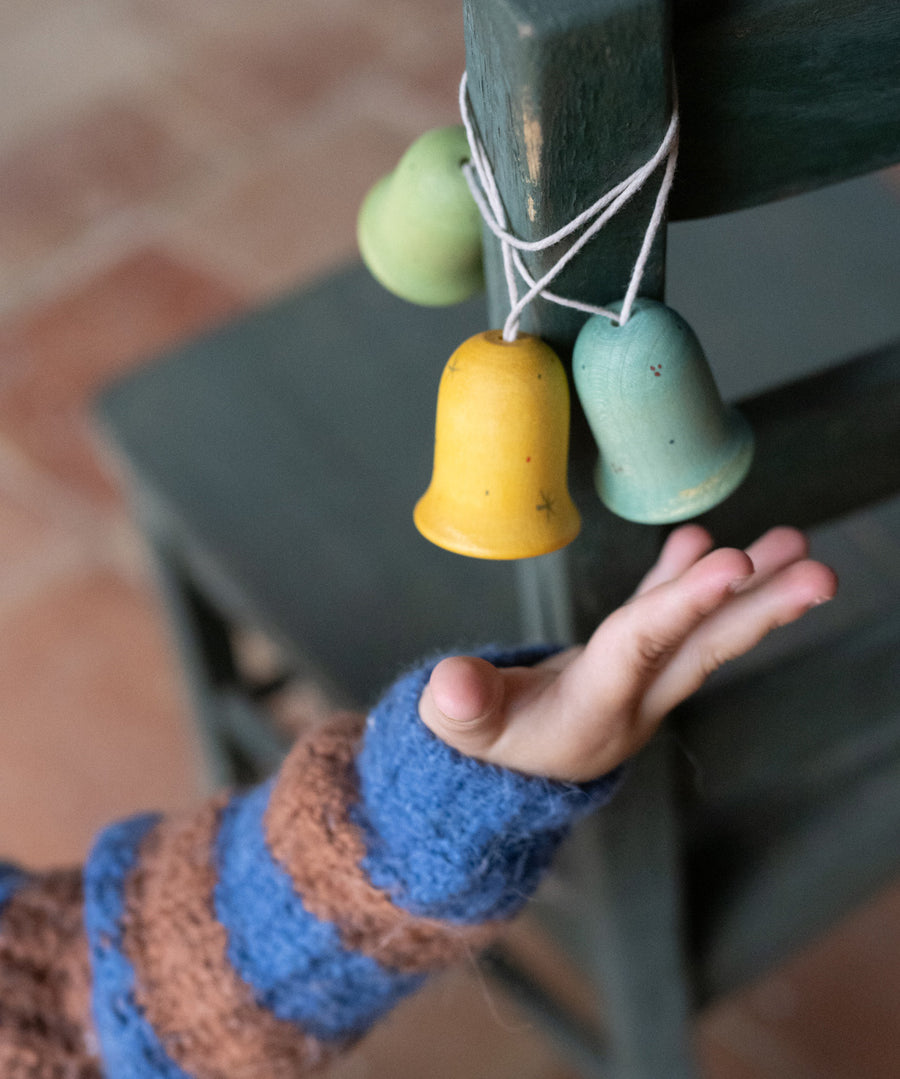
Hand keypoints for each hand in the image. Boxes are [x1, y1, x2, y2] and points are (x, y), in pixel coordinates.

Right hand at [418, 525, 836, 781]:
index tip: (735, 565)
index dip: (684, 604)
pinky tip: (705, 541)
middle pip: (704, 647)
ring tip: (796, 543)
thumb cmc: (482, 752)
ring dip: (747, 589)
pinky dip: (686, 580)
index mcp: (594, 710)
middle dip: (762, 609)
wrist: (503, 774)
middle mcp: (632, 697)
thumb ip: (459, 710)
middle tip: (820, 572)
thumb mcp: (459, 735)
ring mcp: (636, 679)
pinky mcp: (625, 663)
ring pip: (699, 628)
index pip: (644, 648)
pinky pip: (664, 616)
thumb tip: (452, 684)